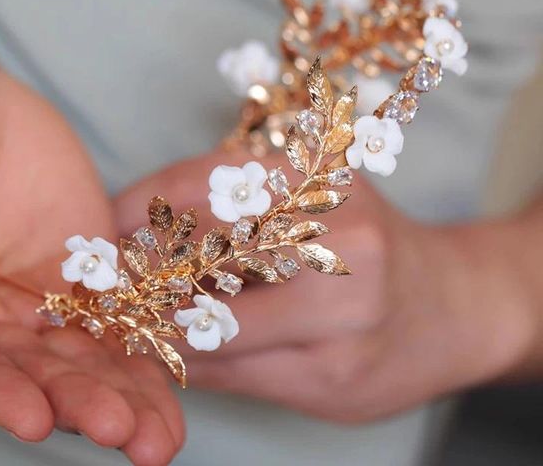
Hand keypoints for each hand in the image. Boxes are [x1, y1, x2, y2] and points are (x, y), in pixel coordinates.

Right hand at [0, 17, 183, 465]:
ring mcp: (46, 296)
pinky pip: (121, 309)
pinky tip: (169, 373)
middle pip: (41, 372)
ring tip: (162, 436)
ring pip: (89, 351)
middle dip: (86, 404)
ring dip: (126, 392)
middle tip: (135, 440)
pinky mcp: (94, 269)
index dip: (3, 396)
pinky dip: (142, 341)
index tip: (37, 422)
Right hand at [116, 148, 534, 422]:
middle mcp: (338, 238)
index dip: (153, 324)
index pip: (213, 320)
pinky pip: (236, 165)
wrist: (452, 300)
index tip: (111, 324)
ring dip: (155, 210)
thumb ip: (233, 369)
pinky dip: (189, 184)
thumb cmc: (391, 356)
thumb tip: (151, 345)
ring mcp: (334, 186)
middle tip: (99, 273)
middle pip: (206, 241)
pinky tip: (165, 208)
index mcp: (340, 314)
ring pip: (212, 186)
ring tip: (121, 235)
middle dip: (141, 258)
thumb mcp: (321, 391)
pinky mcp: (323, 160)